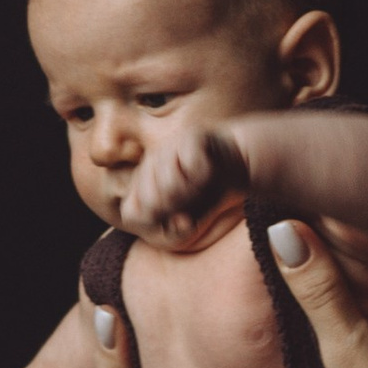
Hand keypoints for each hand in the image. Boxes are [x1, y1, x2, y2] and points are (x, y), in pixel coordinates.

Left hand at [117, 123, 249, 248]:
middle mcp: (148, 165)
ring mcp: (165, 149)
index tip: (173, 223)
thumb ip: (177, 230)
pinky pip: (192, 168)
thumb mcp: (191, 220)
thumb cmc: (209, 192)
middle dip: (178, 209)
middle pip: (151, 203)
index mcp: (142, 185)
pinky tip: (210, 167)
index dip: (151, 225)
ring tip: (202, 182)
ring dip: (195, 192)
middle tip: (194, 199)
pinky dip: (206, 174)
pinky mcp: (186, 137)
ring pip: (170, 186)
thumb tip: (179, 223)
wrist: (237, 161)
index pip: (130, 214)